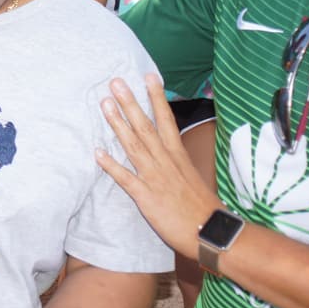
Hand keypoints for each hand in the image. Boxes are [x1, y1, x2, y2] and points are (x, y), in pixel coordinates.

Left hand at [94, 75, 222, 259]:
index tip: (149, 75)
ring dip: (118, 124)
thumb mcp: (190, 173)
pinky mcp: (146, 196)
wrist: (211, 231)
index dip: (157, 97)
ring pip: (134, 145)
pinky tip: (97, 153)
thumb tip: (166, 144)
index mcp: (177, 154)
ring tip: (104, 105)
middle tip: (116, 82)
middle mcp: (166, 160)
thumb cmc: (200, 204)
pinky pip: (126, 178)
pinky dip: (111, 166)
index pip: (166, 119)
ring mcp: (155, 177)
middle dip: (130, 103)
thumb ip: (175, 158)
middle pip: (146, 126)